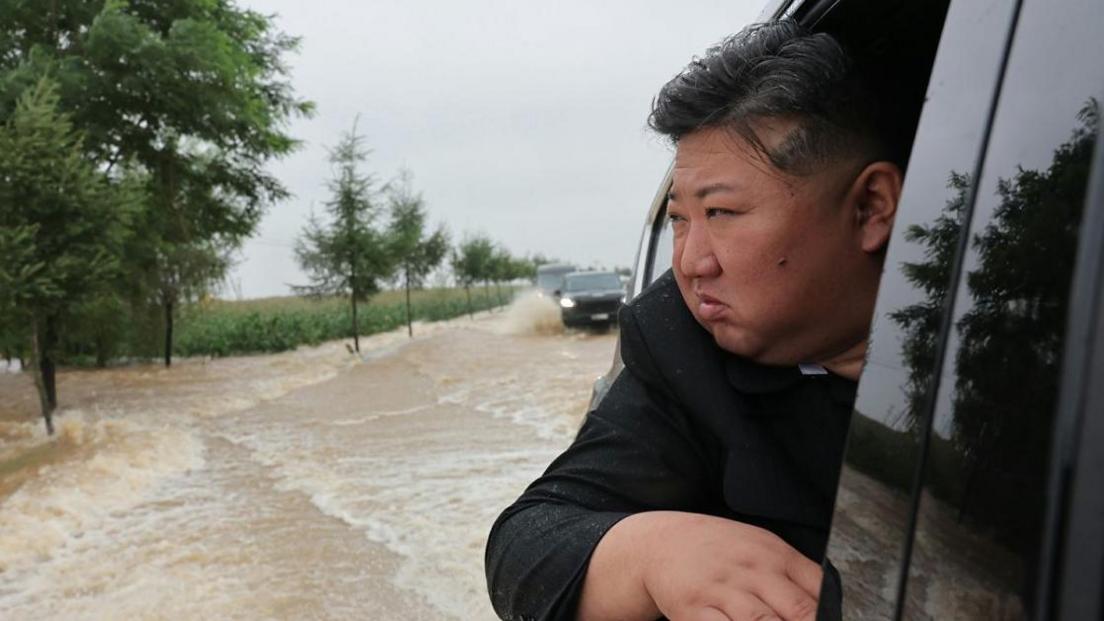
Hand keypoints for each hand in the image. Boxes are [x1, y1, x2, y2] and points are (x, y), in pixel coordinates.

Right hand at [640, 512, 821, 620]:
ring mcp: (723, 590)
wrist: (661, 542)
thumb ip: (792, 575)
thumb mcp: (758, 547)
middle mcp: (753, 570)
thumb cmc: (716, 549)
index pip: (819, 589)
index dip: (829, 616)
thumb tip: (826, 607)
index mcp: (775, 554)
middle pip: (800, 612)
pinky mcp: (695, 610)